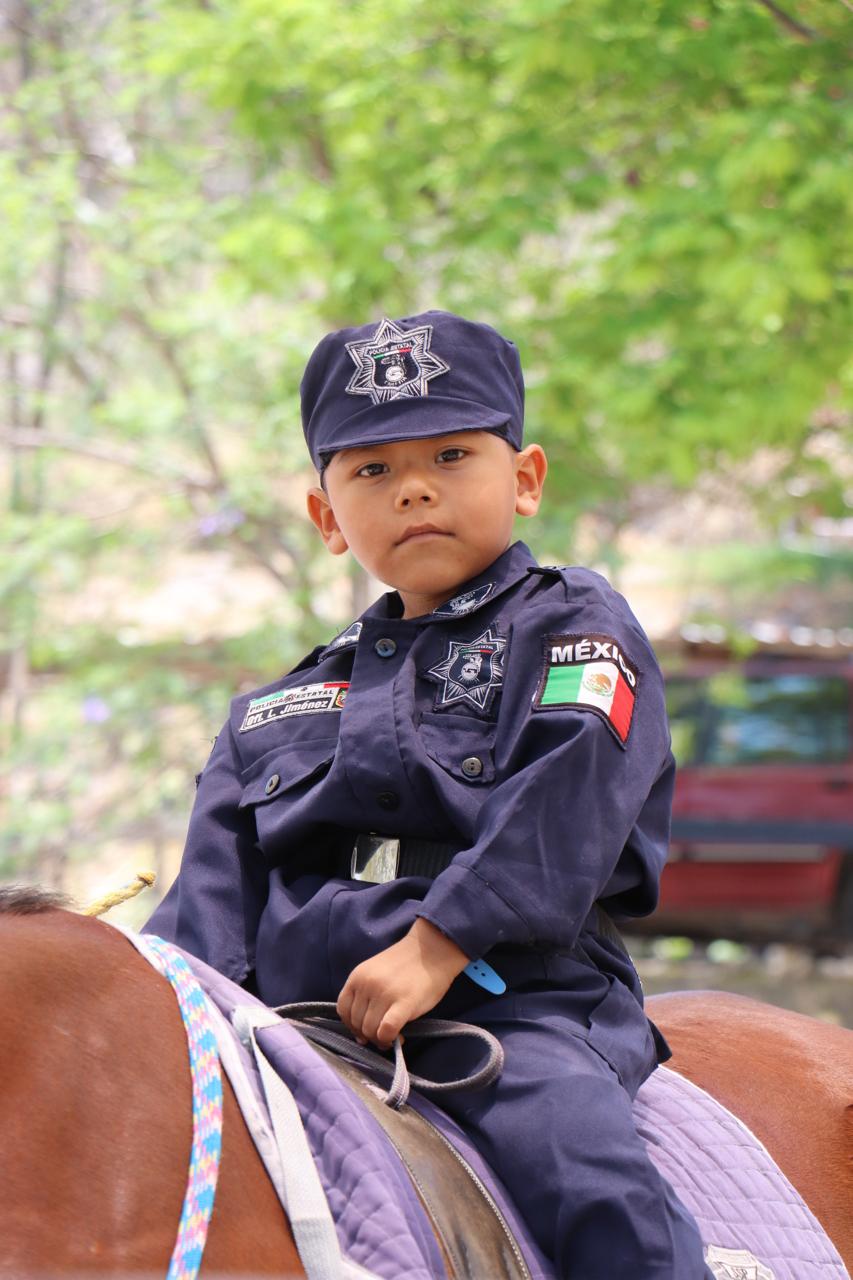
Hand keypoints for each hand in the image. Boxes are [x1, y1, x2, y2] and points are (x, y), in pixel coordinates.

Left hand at [337, 918, 468, 1049]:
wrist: (433, 950)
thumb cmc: (406, 964)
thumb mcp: (375, 973)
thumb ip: (365, 996)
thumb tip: (360, 1034)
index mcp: (357, 976)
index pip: (343, 1010)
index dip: (352, 1026)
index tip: (364, 1031)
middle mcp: (367, 985)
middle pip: (357, 1023)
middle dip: (369, 1035)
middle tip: (383, 1036)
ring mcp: (384, 994)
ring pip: (371, 1030)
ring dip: (380, 1040)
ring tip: (393, 1036)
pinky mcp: (404, 1003)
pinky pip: (387, 1031)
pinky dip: (390, 1039)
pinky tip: (398, 1038)